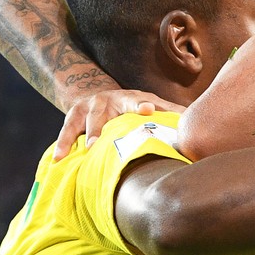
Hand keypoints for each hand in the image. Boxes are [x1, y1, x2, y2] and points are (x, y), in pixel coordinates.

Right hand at [54, 90, 184, 159]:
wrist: (98, 95)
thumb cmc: (132, 106)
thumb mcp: (150, 104)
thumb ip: (169, 112)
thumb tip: (196, 120)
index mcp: (131, 98)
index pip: (138, 101)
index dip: (142, 105)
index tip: (149, 109)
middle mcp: (107, 100)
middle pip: (106, 112)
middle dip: (105, 124)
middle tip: (106, 139)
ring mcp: (88, 106)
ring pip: (86, 120)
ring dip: (87, 133)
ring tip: (89, 149)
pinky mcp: (73, 115)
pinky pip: (67, 131)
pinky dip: (63, 144)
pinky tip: (59, 159)